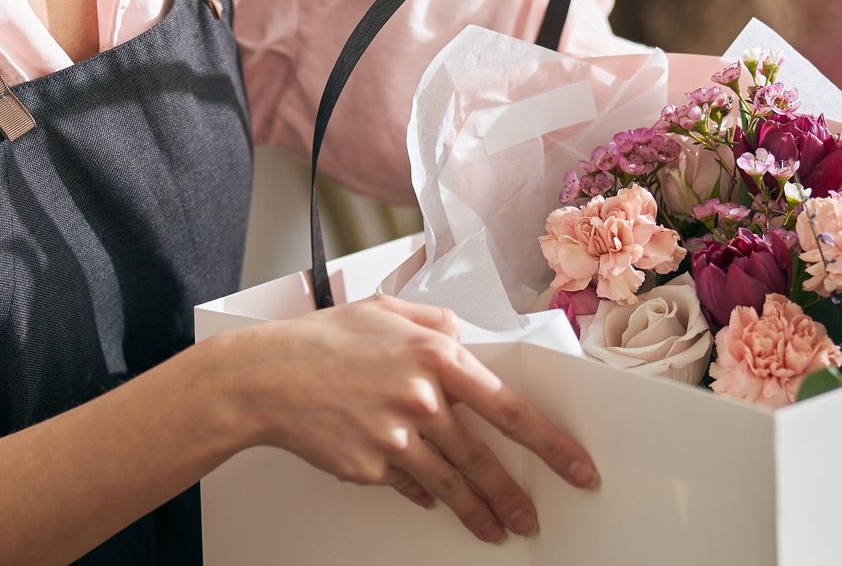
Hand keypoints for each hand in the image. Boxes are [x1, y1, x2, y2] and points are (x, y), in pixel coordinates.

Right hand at [199, 295, 599, 542]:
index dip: (550, 443)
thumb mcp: (388, 311)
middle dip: (513, 495)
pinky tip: (431, 499)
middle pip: (482, 459)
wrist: (265, 378)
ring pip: (450, 484)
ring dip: (476, 511)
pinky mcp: (369, 466)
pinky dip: (421, 493)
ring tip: (496, 529)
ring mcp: (395, 437)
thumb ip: (437, 323)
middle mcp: (422, 399)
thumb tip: (467, 339)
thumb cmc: (322, 341)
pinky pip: (408, 486)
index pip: (509, 408)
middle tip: (534, 516)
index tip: (576, 466)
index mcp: (436, 356)